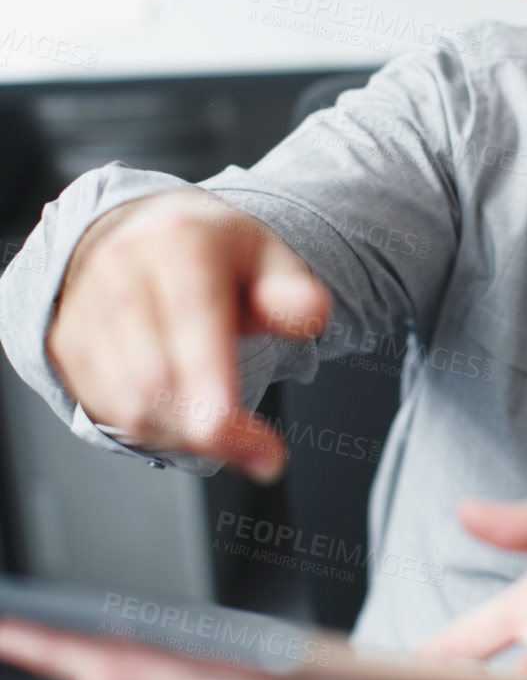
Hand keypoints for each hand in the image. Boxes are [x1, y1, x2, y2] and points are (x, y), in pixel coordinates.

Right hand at [46, 191, 331, 479]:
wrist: (140, 230)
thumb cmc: (211, 251)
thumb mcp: (267, 256)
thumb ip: (292, 290)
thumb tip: (312, 313)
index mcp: (178, 242)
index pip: (194, 327)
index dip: (222, 398)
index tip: (263, 449)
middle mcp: (119, 270)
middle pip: (157, 384)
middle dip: (212, 434)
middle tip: (255, 448)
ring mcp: (83, 308)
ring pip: (128, 408)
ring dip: (182, 436)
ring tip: (221, 425)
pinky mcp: (62, 344)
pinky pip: (104, 412)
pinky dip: (150, 431)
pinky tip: (181, 416)